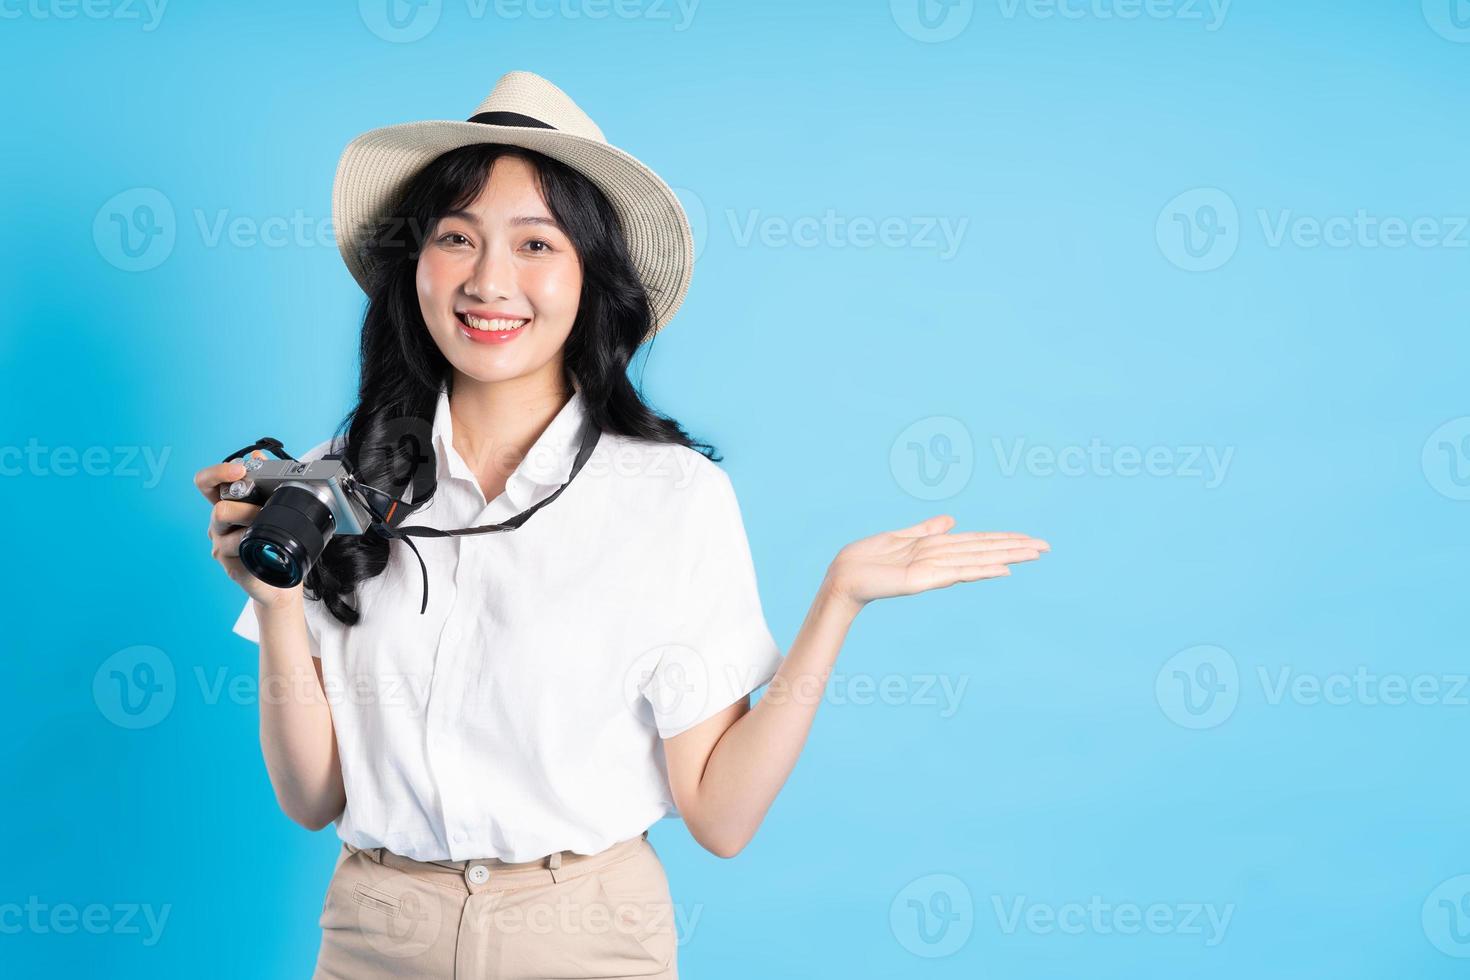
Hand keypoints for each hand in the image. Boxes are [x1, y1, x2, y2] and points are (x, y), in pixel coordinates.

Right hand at [194, 452, 304, 608]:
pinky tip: (265, 545)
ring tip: (268, 529)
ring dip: (252, 524)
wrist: (283, 578)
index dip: (218, 472)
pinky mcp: (228, 563)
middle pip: (219, 507)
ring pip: (227, 528)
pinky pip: (235, 548)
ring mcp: (220, 543)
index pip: (207, 482)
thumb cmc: (277, 539)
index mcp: (227, 504)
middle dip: (246, 508)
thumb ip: (265, 480)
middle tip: (265, 511)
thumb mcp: (275, 505)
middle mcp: (218, 523)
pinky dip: (252, 543)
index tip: (239, 469)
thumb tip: (258, 455)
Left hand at [824, 515, 1048, 609]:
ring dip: (1007, 556)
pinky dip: (981, 570)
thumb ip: (926, 529)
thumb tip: (952, 520)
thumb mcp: (899, 536)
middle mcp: (940, 559)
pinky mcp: (923, 579)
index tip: (1030, 538)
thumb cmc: (867, 559)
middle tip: (1048, 546)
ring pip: (978, 559)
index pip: (978, 542)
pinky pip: (957, 572)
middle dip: (1016, 547)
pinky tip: (1003, 570)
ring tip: (1035, 553)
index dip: (1004, 539)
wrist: (843, 576)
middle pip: (985, 550)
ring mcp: (934, 570)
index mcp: (936, 548)